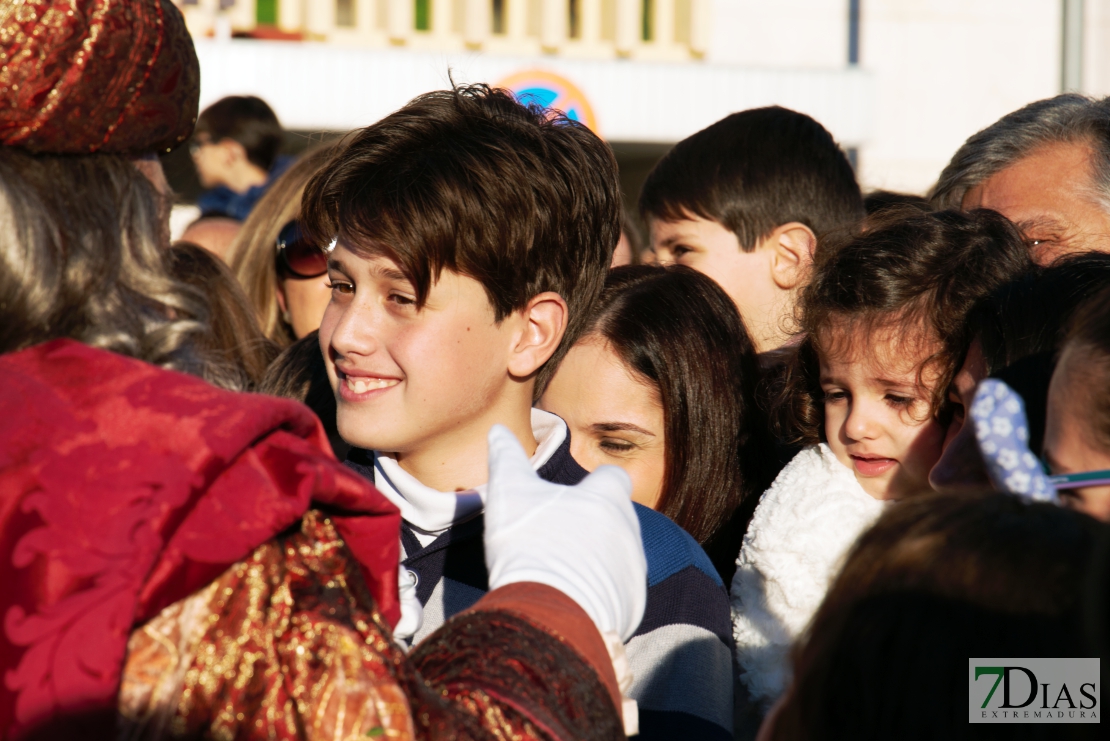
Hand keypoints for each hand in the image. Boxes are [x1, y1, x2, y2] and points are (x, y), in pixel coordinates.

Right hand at [483, 425, 646, 640]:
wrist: (550, 613)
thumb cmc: (531, 544)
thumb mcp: (509, 491)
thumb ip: (506, 457)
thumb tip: (498, 430)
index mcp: (608, 498)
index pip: (613, 478)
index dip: (595, 483)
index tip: (574, 494)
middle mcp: (630, 530)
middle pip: (616, 518)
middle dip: (594, 524)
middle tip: (559, 536)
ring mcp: (634, 570)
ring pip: (619, 555)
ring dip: (597, 558)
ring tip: (561, 569)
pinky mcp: (632, 604)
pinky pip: (618, 591)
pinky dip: (599, 591)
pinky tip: (570, 597)